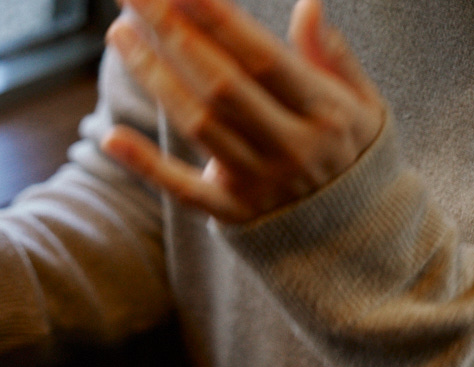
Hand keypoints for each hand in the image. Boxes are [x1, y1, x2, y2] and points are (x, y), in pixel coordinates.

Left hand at [101, 0, 383, 223]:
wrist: (357, 236)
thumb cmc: (352, 152)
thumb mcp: (363, 103)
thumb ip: (332, 55)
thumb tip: (308, 4)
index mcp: (326, 111)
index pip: (262, 57)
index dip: (219, 20)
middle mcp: (290, 146)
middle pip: (221, 83)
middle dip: (174, 34)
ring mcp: (258, 184)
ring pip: (197, 124)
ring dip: (154, 76)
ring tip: (120, 34)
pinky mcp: (232, 215)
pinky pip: (182, 191)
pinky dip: (145, 165)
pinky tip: (109, 137)